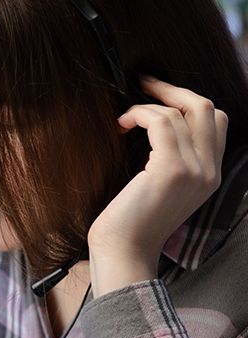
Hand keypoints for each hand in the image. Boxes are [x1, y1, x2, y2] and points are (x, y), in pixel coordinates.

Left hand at [87, 76, 227, 294]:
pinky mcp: (171, 169)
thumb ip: (170, 163)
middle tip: (145, 83)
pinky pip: (160, 121)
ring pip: (181, 112)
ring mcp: (194, 169)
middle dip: (174, 90)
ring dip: (148, 105)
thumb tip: (158, 126)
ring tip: (124, 118)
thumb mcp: (160, 190)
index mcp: (210, 176)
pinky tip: (122, 124)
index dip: (188, 102)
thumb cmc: (130, 224)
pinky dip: (139, 114)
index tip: (159, 96)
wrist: (123, 253)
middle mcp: (210, 171)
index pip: (216, 122)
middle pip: (207, 108)